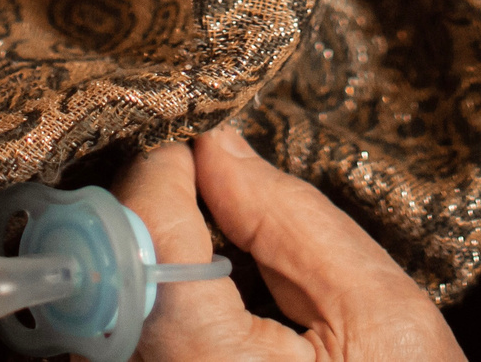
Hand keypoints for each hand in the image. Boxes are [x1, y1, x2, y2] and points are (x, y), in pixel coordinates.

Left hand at [114, 130, 466, 361]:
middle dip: (145, 215)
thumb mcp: (379, 313)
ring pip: (101, 315)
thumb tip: (220, 147)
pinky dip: (144, 309)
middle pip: (108, 277)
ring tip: (201, 243)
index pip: (144, 238)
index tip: (192, 139)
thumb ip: (290, 220)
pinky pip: (119, 348)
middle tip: (197, 181)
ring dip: (137, 263)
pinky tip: (198, 300)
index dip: (162, 171)